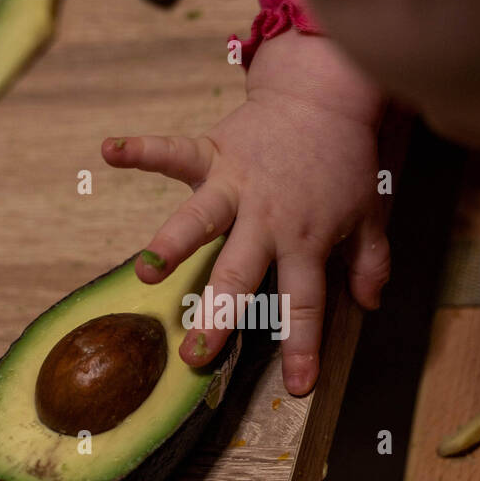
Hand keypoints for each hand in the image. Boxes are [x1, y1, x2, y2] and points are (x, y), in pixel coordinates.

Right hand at [101, 29, 390, 395]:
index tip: (298, 385)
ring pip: (200, 220)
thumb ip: (370, 261)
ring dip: (172, 244)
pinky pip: (172, 151)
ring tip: (147, 272)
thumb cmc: (344, 160)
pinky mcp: (213, 153)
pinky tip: (109, 151)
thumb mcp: (370, 214)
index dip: (302, 346)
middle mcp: (266, 219)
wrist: (324, 95)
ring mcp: (235, 185)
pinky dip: (140, 150)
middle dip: (217, 315)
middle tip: (195, 353)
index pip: (304, 303)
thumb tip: (369, 303)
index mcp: (305, 240)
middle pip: (240, 274)